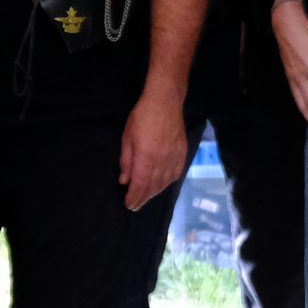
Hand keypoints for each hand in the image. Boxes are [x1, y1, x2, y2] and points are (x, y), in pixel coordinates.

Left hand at [118, 92, 186, 212]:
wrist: (165, 102)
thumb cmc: (141, 117)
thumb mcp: (127, 138)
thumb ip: (126, 161)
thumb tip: (124, 181)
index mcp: (146, 157)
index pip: (140, 184)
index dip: (134, 196)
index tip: (129, 204)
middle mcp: (162, 161)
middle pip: (153, 186)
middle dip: (143, 198)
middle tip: (135, 205)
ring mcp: (174, 157)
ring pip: (165, 182)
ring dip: (155, 192)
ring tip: (146, 197)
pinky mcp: (182, 153)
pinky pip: (175, 174)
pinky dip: (167, 183)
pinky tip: (162, 186)